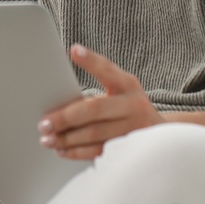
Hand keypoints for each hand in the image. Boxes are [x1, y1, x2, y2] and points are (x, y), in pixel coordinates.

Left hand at [38, 43, 162, 158]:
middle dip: (65, 117)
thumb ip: (99, 86)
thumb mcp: (122, 89)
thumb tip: (59, 93)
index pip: (108, 70)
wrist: (160, 134)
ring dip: (66, 138)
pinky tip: (61, 149)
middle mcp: (133, 105)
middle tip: (44, 122)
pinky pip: (97, 152)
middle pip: (95, 109)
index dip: (91, 61)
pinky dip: (76, 152)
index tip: (74, 51)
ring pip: (94, 134)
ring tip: (47, 138)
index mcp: (129, 85)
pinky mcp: (128, 149)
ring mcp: (132, 129)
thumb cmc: (129, 107)